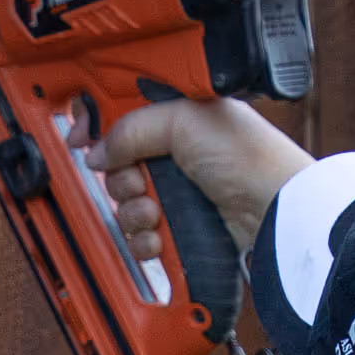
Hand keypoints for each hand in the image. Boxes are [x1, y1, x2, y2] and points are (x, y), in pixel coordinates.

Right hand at [81, 96, 312, 260]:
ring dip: (135, 213)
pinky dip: (146, 240)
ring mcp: (176, 193)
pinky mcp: (179, 229)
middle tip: (143, 181)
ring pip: (124, 205)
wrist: (273, 211)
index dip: (96, 124)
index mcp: (176, 117)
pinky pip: (139, 237)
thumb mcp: (184, 122)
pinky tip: (163, 236)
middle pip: (116, 165)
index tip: (80, 137)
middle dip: (123, 179)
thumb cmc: (248, 157)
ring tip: (158, 213)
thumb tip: (96, 150)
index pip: (121, 115)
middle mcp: (174, 154)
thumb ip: (131, 128)